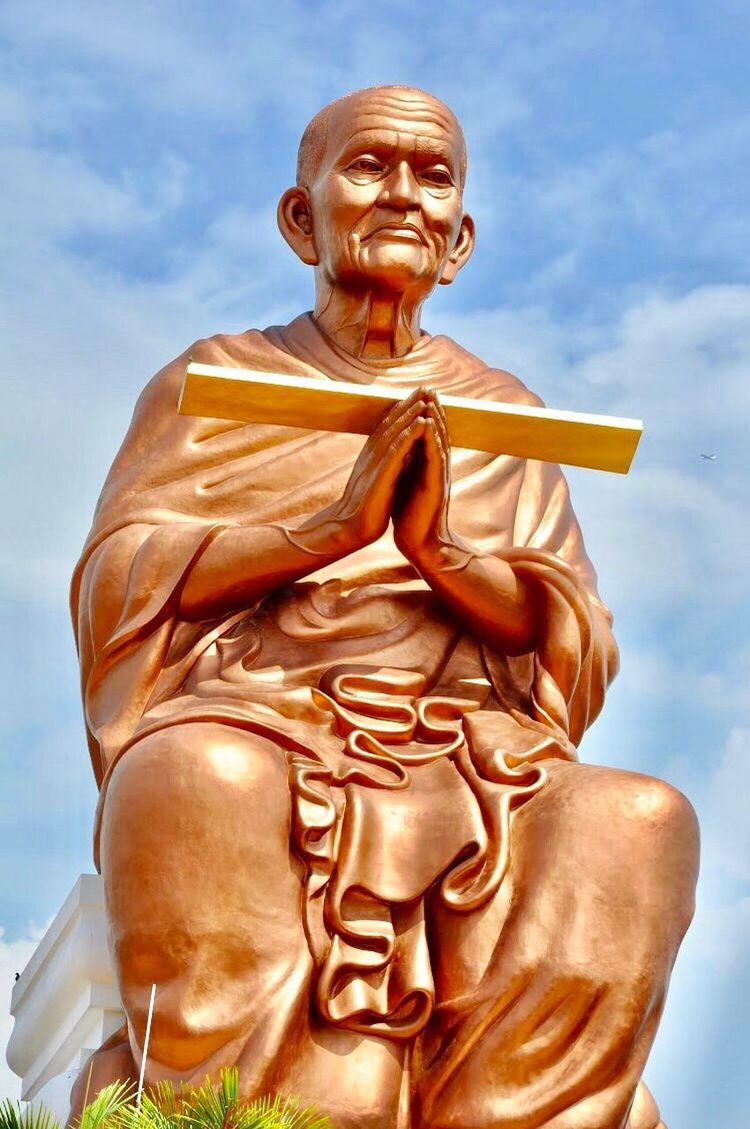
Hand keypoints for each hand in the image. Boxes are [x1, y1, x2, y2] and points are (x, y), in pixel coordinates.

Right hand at [306, 387, 427, 552]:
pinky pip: (396, 451)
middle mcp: (373, 454)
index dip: (403, 409)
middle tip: (425, 386)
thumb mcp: (377, 479)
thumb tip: (399, 454)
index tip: (419, 394)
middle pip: (392, 423)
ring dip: (411, 413)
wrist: (350, 528)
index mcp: (372, 455)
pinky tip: (421, 423)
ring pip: (395, 432)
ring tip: (426, 397)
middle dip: (409, 403)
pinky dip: (409, 435)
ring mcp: (376, 464)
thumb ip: (386, 464)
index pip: (389, 426)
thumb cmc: (366, 507)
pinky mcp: (381, 476)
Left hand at [392, 390, 453, 563]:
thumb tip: (402, 448)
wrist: (420, 543)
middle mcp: (436, 468)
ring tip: (431, 397)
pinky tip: (428, 423)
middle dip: (433, 409)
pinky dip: (432, 439)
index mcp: (428, 466)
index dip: (425, 414)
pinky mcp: (435, 486)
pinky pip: (435, 457)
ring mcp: (438, 476)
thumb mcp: (407, 482)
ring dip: (436, 418)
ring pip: (439, 441)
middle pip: (437, 432)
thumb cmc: (410, 514)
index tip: (420, 393)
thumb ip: (408, 464)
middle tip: (429, 386)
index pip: (428, 435)